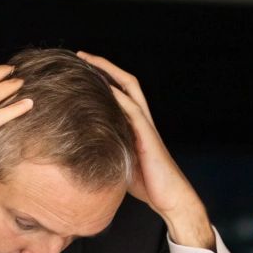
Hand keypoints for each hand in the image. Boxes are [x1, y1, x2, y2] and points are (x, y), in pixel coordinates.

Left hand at [76, 51, 214, 248]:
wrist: (171, 197)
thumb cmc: (148, 183)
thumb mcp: (122, 160)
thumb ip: (109, 147)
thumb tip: (83, 148)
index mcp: (136, 124)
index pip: (120, 91)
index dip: (103, 76)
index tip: (81, 67)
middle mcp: (143, 119)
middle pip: (126, 82)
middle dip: (104, 66)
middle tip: (81, 55)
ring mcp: (146, 126)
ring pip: (129, 90)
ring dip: (108, 74)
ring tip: (87, 63)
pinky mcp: (147, 137)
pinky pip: (132, 111)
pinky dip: (117, 97)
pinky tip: (102, 89)